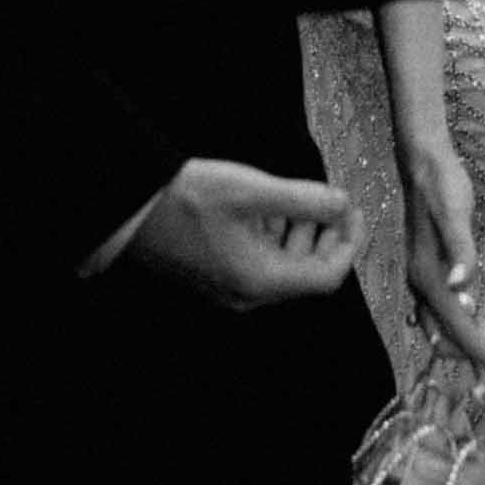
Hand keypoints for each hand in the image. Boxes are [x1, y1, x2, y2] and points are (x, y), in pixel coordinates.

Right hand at [124, 158, 363, 307]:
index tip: (355, 212)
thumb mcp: (254, 191)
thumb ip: (304, 199)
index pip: (328, 276)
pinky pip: (260, 262)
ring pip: (284, 267)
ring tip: (298, 200)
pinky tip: (268, 208)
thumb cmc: (187, 201)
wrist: (128, 214)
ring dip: (301, 234)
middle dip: (326, 236)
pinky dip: (275, 236)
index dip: (349, 243)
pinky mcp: (216, 275)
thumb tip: (342, 204)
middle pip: (307, 274)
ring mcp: (230, 288)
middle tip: (332, 203)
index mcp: (262, 280)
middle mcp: (248, 293)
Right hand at [401, 140, 484, 372]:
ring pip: (438, 322)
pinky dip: (452, 324)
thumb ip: (461, 249)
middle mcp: (420, 280)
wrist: (424, 163)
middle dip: (468, 353)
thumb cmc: (443, 186)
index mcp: (427, 274)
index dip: (476, 346)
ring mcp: (421, 274)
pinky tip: (464, 325)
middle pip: (443, 331)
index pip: (455, 321)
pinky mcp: (428, 265)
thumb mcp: (456, 213)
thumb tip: (461, 285)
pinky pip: (437, 307)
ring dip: (460, 342)